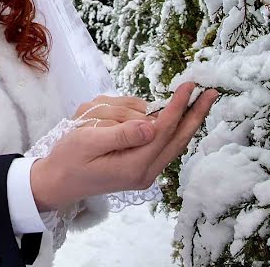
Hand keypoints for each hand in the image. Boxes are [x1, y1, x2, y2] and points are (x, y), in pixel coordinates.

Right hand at [31, 82, 217, 210]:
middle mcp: (145, 172)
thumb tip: (151, 125)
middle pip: (178, 139)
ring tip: (154, 103)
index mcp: (135, 167)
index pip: (164, 132)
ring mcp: (144, 172)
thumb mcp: (88, 142)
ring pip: (169, 139)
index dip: (178, 107)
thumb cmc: (68, 159)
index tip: (189, 86)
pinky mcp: (139, 168)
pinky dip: (164, 127)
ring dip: (168, 118)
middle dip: (195, 115)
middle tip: (212, 93)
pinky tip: (158, 114)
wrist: (57, 183)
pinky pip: (159, 143)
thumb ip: (121, 135)